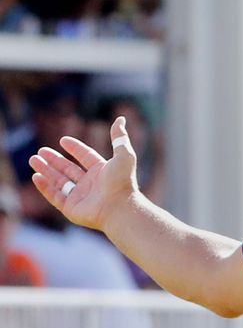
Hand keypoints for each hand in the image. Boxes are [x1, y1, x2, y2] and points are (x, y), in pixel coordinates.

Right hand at [28, 116, 138, 230]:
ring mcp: (80, 196)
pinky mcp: (71, 208)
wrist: (119, 208)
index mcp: (102, 171)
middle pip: (69, 169)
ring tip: (33, 159)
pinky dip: (44, 187)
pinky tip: (36, 176)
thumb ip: (119, 138)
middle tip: (41, 151)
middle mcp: (91, 183)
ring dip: (46, 170)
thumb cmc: (122, 181)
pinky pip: (54, 196)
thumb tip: (121, 118)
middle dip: (54, 160)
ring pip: (59, 181)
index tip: (63, 140)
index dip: (75, 148)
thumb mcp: (124, 155)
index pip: (86, 156)